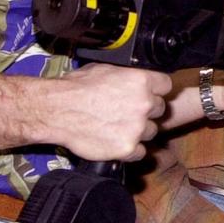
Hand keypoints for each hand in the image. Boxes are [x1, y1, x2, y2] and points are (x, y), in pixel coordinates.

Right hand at [49, 63, 169, 160]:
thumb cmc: (75, 88)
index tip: (150, 94)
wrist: (57, 110)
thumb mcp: (105, 70)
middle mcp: (144, 104)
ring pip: (151, 132)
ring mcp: (137, 128)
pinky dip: (130, 150)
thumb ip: (127, 76)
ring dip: (138, 131)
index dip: (157, 90)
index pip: (166, 86)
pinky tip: (116, 142)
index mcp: (141, 80)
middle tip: (127, 112)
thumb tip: (134, 78)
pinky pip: (140, 152)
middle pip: (160, 109)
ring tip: (117, 127)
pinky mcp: (127, 148)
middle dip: (146, 111)